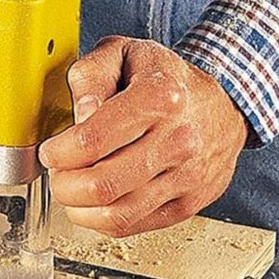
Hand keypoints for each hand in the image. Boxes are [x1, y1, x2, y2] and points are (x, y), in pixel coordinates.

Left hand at [38, 35, 248, 237]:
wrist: (226, 104)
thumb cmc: (166, 79)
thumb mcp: (124, 53)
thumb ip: (91, 75)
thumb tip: (81, 114)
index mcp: (159, 98)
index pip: (92, 141)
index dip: (58, 152)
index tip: (52, 150)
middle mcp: (178, 141)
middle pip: (101, 185)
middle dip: (63, 184)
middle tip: (58, 172)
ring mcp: (186, 177)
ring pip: (115, 214)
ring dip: (78, 207)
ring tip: (73, 188)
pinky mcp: (188, 204)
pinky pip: (131, 226)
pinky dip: (100, 220)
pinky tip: (95, 201)